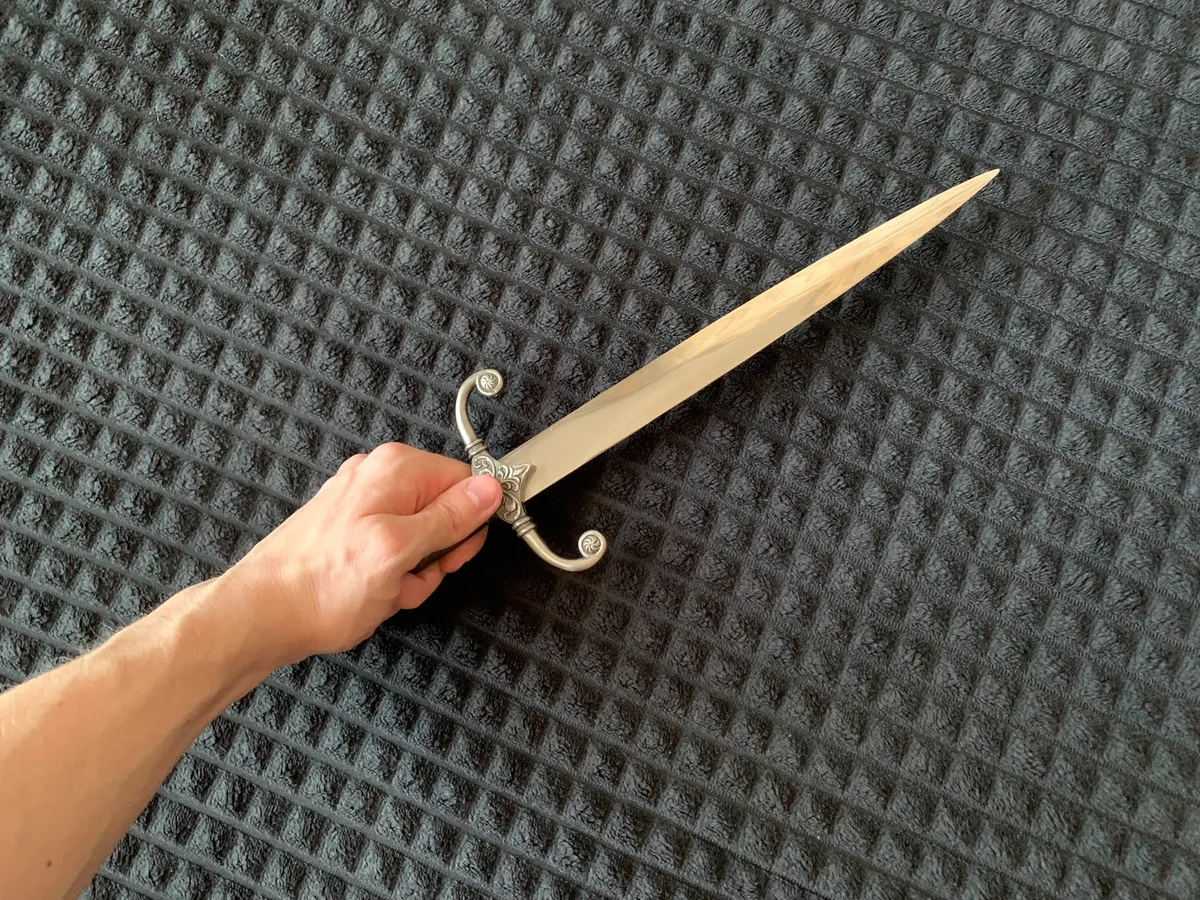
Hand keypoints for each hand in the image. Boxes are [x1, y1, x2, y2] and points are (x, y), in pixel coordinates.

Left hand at [216, 443, 501, 667]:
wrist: (263, 615)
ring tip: (383, 590)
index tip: (452, 556)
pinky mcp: (352, 529)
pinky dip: (390, 577)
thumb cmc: (322, 587)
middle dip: (434, 557)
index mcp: (396, 469)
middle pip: (445, 514)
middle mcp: (379, 476)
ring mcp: (363, 503)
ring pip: (421, 541)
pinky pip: (394, 552)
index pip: (467, 483)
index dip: (468, 526)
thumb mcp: (400, 551)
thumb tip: (490, 489)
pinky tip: (371, 592)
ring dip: (412, 575)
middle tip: (407, 576)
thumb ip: (450, 517)